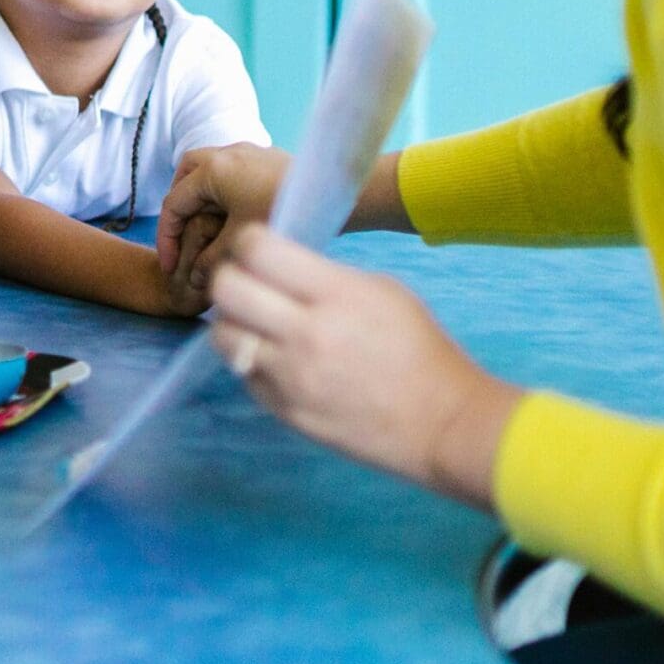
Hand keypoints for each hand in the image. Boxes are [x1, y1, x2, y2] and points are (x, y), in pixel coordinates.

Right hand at [157, 142, 291, 302]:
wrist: (332, 193)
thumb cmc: (285, 213)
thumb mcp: (241, 240)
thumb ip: (211, 260)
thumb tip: (195, 278)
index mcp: (212, 170)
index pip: (174, 204)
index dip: (167, 238)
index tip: (171, 266)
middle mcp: (225, 153)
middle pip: (184, 174)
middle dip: (178, 206)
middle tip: (179, 235)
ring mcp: (246, 151)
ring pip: (207, 168)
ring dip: (199, 195)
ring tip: (202, 225)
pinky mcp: (264, 157)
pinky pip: (229, 169)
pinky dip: (220, 189)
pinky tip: (232, 214)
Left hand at [204, 228, 517, 508]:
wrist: (440, 422)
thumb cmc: (420, 348)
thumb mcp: (382, 291)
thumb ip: (325, 277)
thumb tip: (282, 268)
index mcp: (334, 295)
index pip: (258, 251)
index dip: (248, 241)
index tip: (256, 247)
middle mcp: (303, 333)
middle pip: (227, 290)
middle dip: (228, 276)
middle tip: (245, 281)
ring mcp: (288, 377)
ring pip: (222, 335)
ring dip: (231, 321)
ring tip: (254, 322)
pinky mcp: (282, 410)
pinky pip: (242, 374)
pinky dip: (249, 360)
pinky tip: (273, 357)